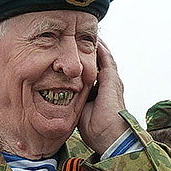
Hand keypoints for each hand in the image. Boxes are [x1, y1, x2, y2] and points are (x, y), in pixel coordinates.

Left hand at [78, 39, 128, 153]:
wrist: (110, 137)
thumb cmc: (96, 130)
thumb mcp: (81, 112)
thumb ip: (74, 101)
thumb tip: (58, 98)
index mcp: (102, 92)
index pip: (92, 72)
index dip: (85, 63)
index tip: (74, 55)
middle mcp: (109, 84)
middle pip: (98, 62)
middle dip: (89, 51)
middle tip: (79, 38)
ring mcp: (112, 81)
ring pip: (103, 57)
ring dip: (96, 46)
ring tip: (86, 34)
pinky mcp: (112, 79)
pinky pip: (106, 58)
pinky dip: (100, 48)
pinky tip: (93, 39)